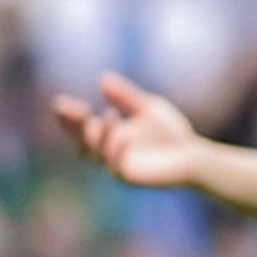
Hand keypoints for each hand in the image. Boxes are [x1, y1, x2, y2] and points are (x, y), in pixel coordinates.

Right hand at [53, 72, 203, 188]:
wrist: (195, 157)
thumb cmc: (172, 134)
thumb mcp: (148, 108)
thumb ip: (125, 96)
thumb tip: (102, 79)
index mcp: (107, 135)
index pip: (81, 126)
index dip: (69, 116)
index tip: (61, 102)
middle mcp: (106, 152)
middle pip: (80, 140)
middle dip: (72, 126)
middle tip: (66, 110)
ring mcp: (115, 166)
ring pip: (95, 153)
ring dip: (99, 134)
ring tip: (110, 114)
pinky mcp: (128, 177)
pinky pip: (115, 164)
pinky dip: (117, 149)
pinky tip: (123, 133)